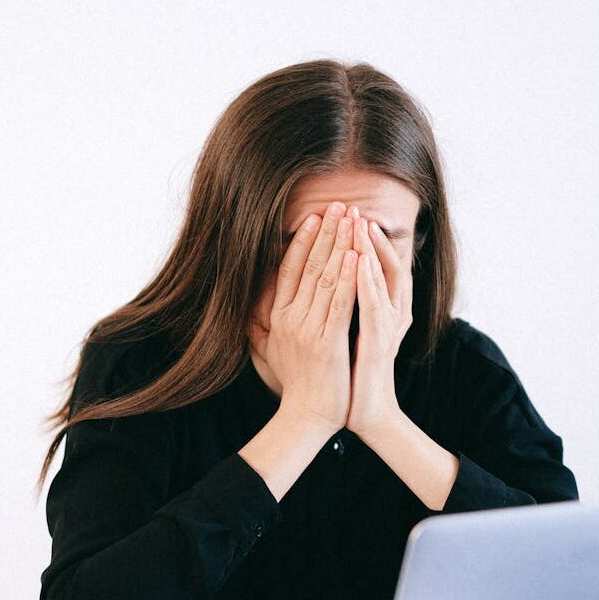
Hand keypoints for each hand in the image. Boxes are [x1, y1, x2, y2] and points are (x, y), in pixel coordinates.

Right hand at [248, 201, 357, 433]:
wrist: (306, 416)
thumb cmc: (296, 383)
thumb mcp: (274, 349)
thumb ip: (267, 324)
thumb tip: (257, 307)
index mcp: (278, 317)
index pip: (289, 270)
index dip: (302, 241)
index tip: (314, 217)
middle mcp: (289, 318)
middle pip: (309, 266)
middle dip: (327, 232)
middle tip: (339, 205)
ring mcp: (308, 329)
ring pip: (326, 278)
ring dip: (340, 245)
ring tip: (352, 219)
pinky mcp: (327, 342)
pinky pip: (340, 303)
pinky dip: (349, 277)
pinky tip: (357, 255)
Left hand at [345, 207, 413, 437]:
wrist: (363, 412)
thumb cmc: (348, 374)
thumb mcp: (338, 335)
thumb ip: (332, 310)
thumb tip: (308, 289)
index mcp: (374, 309)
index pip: (365, 266)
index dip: (353, 241)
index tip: (337, 218)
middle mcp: (386, 313)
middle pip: (377, 265)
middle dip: (362, 236)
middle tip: (350, 208)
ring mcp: (386, 326)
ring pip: (380, 279)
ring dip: (368, 250)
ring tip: (357, 223)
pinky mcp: (380, 342)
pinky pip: (374, 306)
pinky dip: (367, 282)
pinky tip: (358, 261)